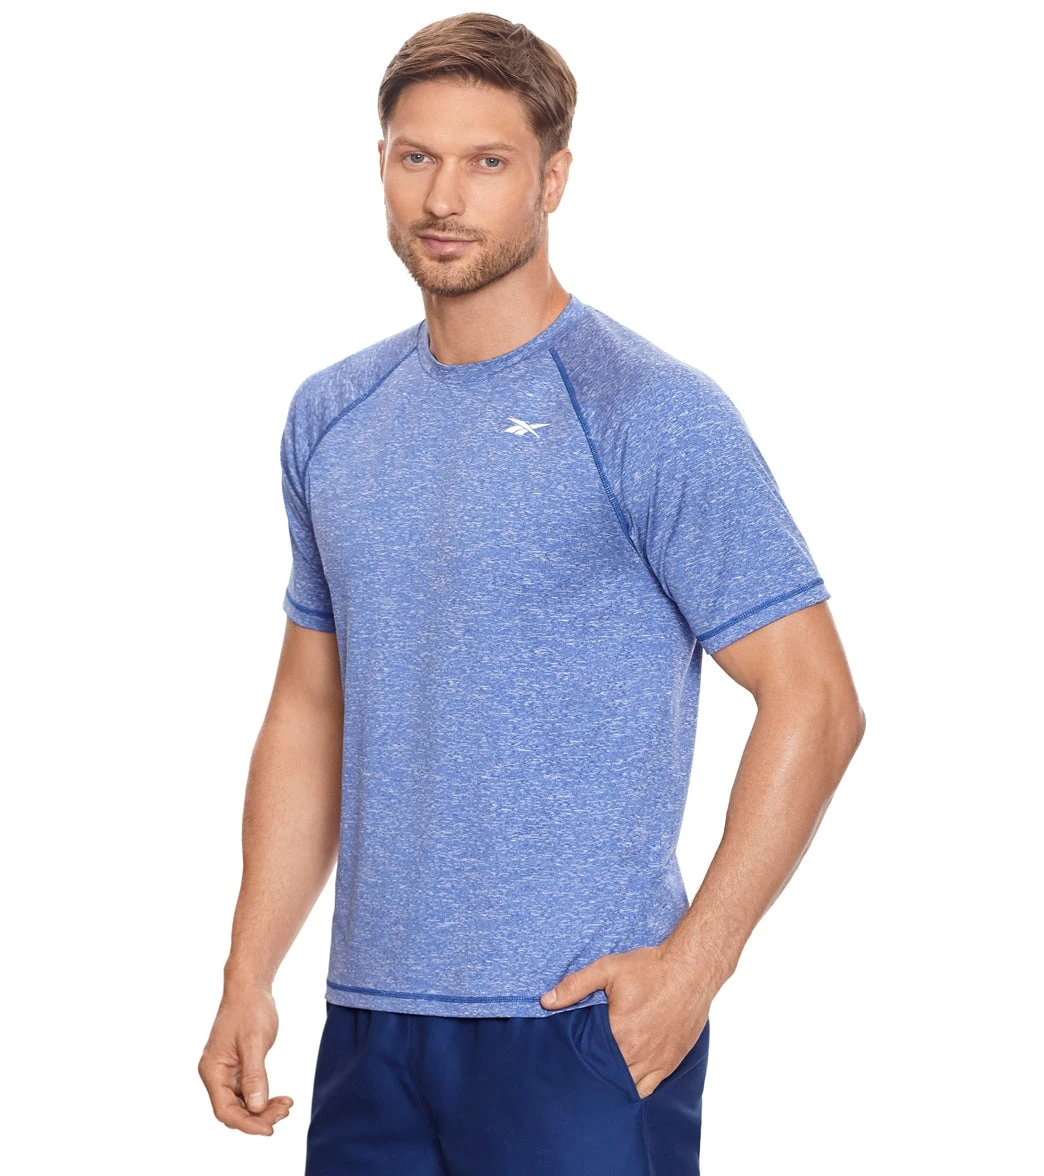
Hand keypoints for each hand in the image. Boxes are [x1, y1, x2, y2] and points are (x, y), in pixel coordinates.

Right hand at [198, 983, 293, 1134]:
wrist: (250, 988)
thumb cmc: (250, 1009)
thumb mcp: (254, 1041)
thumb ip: (255, 1074)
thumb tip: (257, 1107)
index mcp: (212, 1070)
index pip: (225, 1110)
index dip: (247, 1123)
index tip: (270, 1129)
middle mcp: (215, 1074)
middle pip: (234, 1110)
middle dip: (259, 1116)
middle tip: (285, 1111)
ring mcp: (225, 1072)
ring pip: (242, 1103)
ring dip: (263, 1109)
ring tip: (287, 1105)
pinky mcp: (237, 1067)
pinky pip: (247, 1092)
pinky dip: (263, 1098)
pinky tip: (280, 1098)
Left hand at [540, 944, 712, 1098]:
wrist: (690, 969)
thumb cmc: (650, 968)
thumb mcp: (608, 969)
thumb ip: (575, 985)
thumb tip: (546, 1001)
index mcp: (619, 1033)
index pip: (590, 1060)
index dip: (577, 1062)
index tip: (567, 1061)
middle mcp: (638, 1053)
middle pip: (608, 1077)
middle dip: (594, 1075)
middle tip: (580, 1072)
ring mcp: (656, 1061)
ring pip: (628, 1087)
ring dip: (614, 1083)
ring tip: (600, 1076)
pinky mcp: (671, 1062)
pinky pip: (650, 1088)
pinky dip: (636, 1087)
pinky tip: (625, 1080)